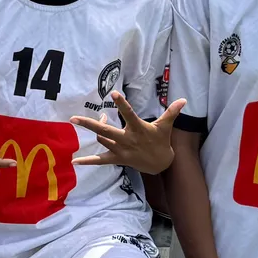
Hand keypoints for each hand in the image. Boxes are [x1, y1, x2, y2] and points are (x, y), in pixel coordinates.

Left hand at [72, 92, 187, 171]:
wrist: (160, 164)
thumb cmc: (161, 141)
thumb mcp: (165, 126)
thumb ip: (172, 112)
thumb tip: (184, 100)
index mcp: (138, 129)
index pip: (129, 114)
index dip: (122, 104)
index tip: (113, 93)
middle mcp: (127, 140)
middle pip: (105, 131)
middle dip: (89, 124)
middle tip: (73, 118)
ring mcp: (120, 150)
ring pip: (102, 139)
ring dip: (96, 130)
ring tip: (95, 119)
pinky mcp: (117, 159)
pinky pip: (100, 160)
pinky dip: (87, 161)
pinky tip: (74, 161)